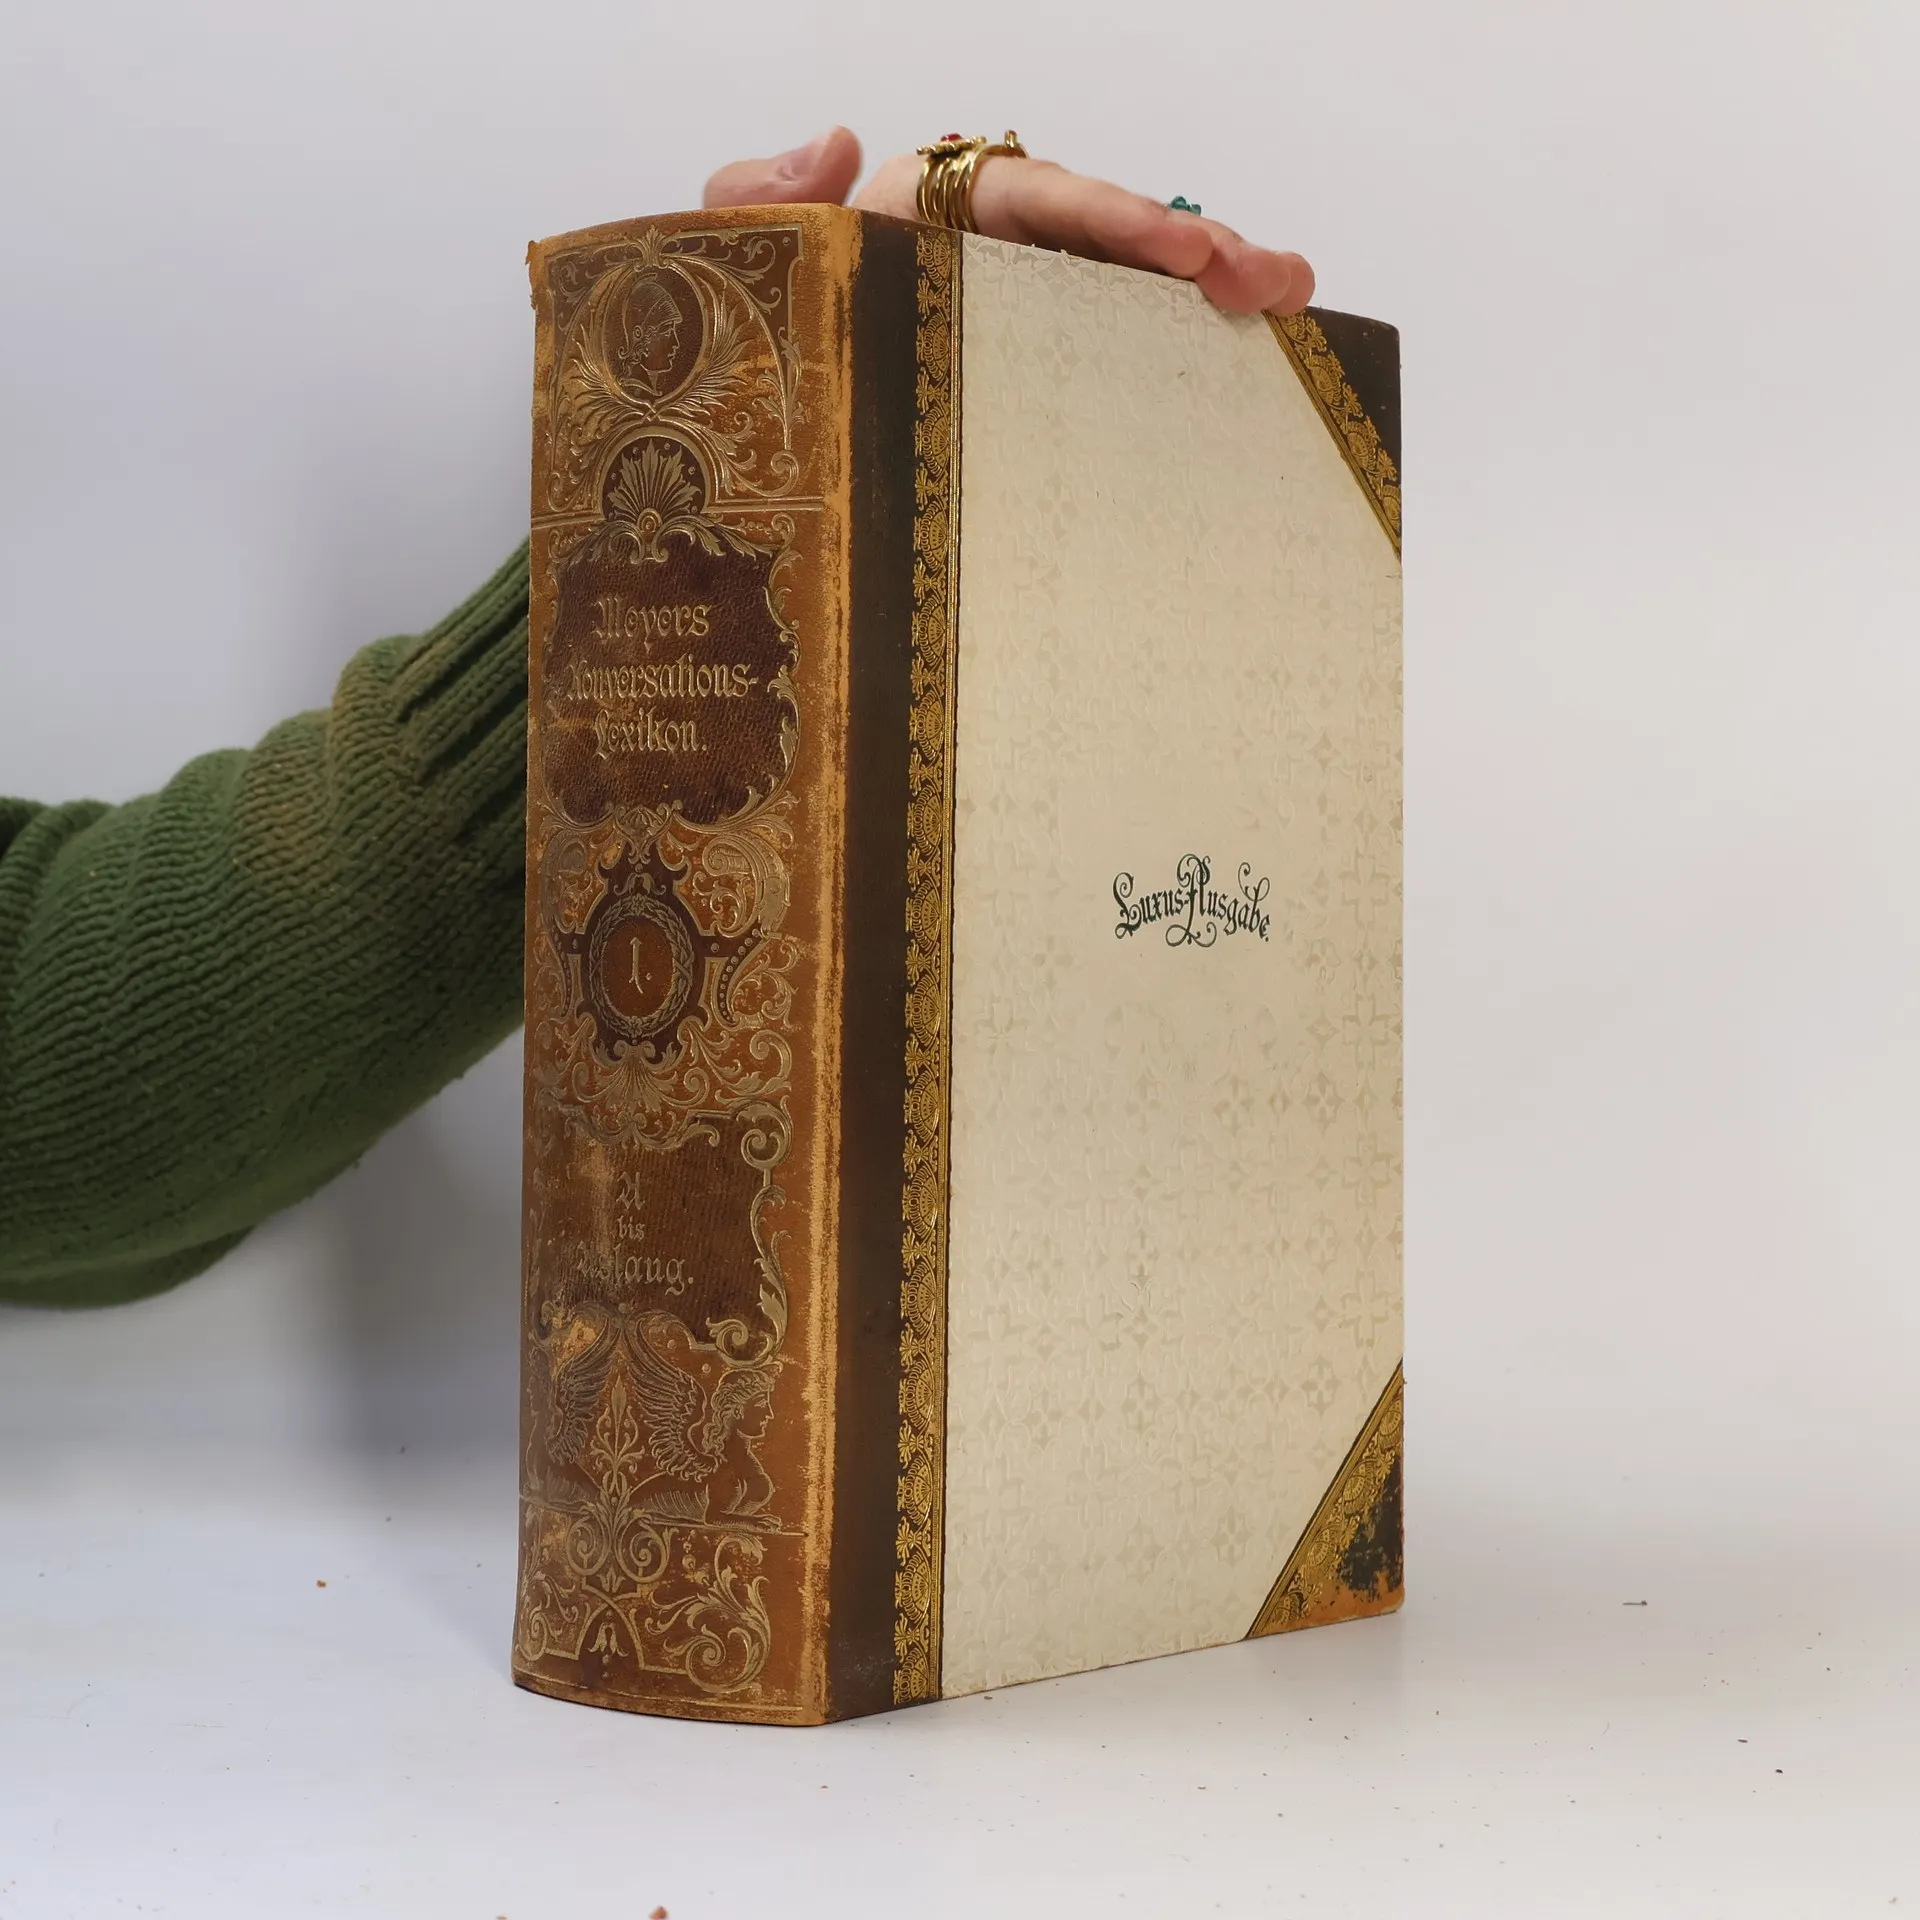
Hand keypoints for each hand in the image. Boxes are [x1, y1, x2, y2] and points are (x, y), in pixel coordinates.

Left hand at [703, 126, 1312, 317]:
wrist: (768, 418)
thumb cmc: (769, 323)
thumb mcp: (747, 258)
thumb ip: (764, 200)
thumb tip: (831, 143)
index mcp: (936, 212)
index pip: (1040, 201)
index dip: (1116, 220)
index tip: (1180, 246)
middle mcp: (1000, 254)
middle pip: (1114, 239)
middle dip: (1199, 251)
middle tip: (1266, 283)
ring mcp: (1034, 317)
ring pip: (1137, 293)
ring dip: (1218, 293)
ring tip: (1289, 305)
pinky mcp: (1048, 377)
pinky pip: (1125, 359)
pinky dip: (1190, 359)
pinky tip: (1258, 365)